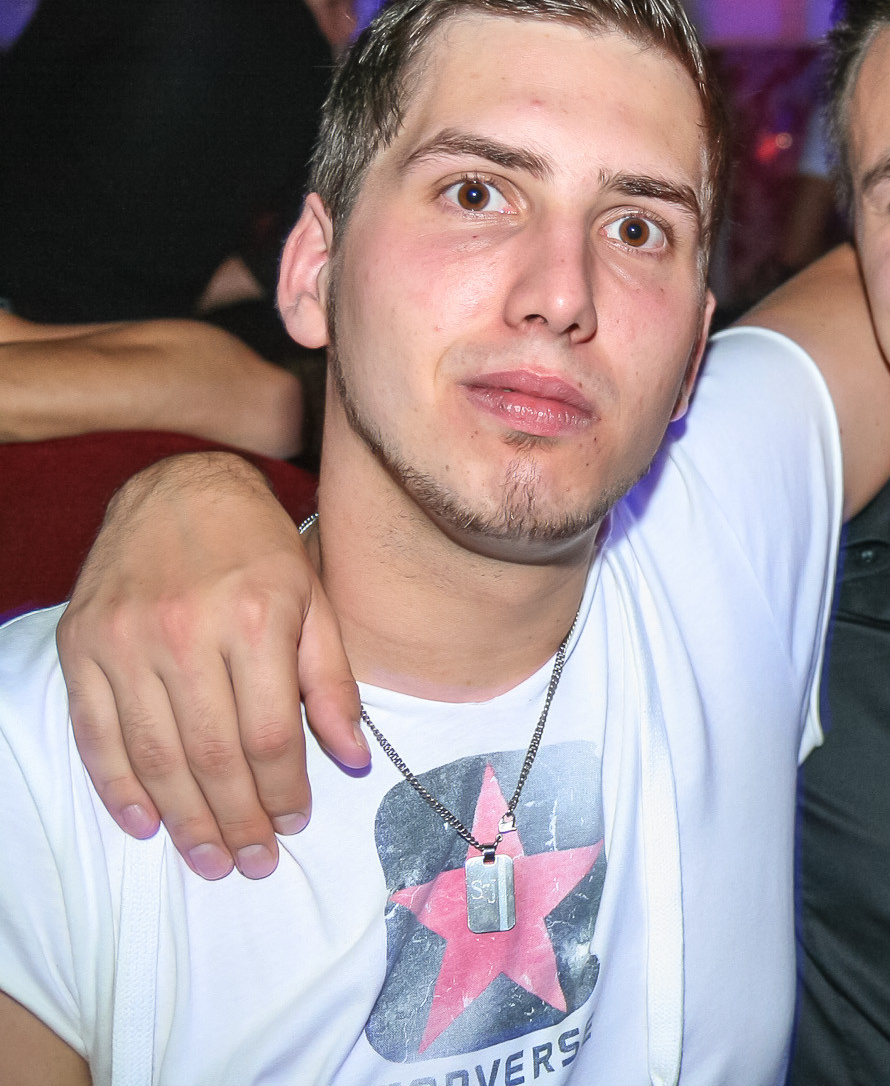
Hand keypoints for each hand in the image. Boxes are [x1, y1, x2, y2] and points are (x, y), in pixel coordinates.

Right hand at [55, 452, 365, 880]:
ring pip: (155, 755)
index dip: (283, 790)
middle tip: (253, 863)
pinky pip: (96, 732)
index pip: (270, 734)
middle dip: (236, 821)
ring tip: (210, 858)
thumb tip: (351, 760)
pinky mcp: (80, 643)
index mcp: (254, 619)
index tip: (295, 824)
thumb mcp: (315, 600)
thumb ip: (333, 682)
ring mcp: (124, 640)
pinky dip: (118, 786)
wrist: (179, 483)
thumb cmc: (260, 547)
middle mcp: (185, 631)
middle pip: (212, 755)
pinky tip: (146, 822)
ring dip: (183, 819)